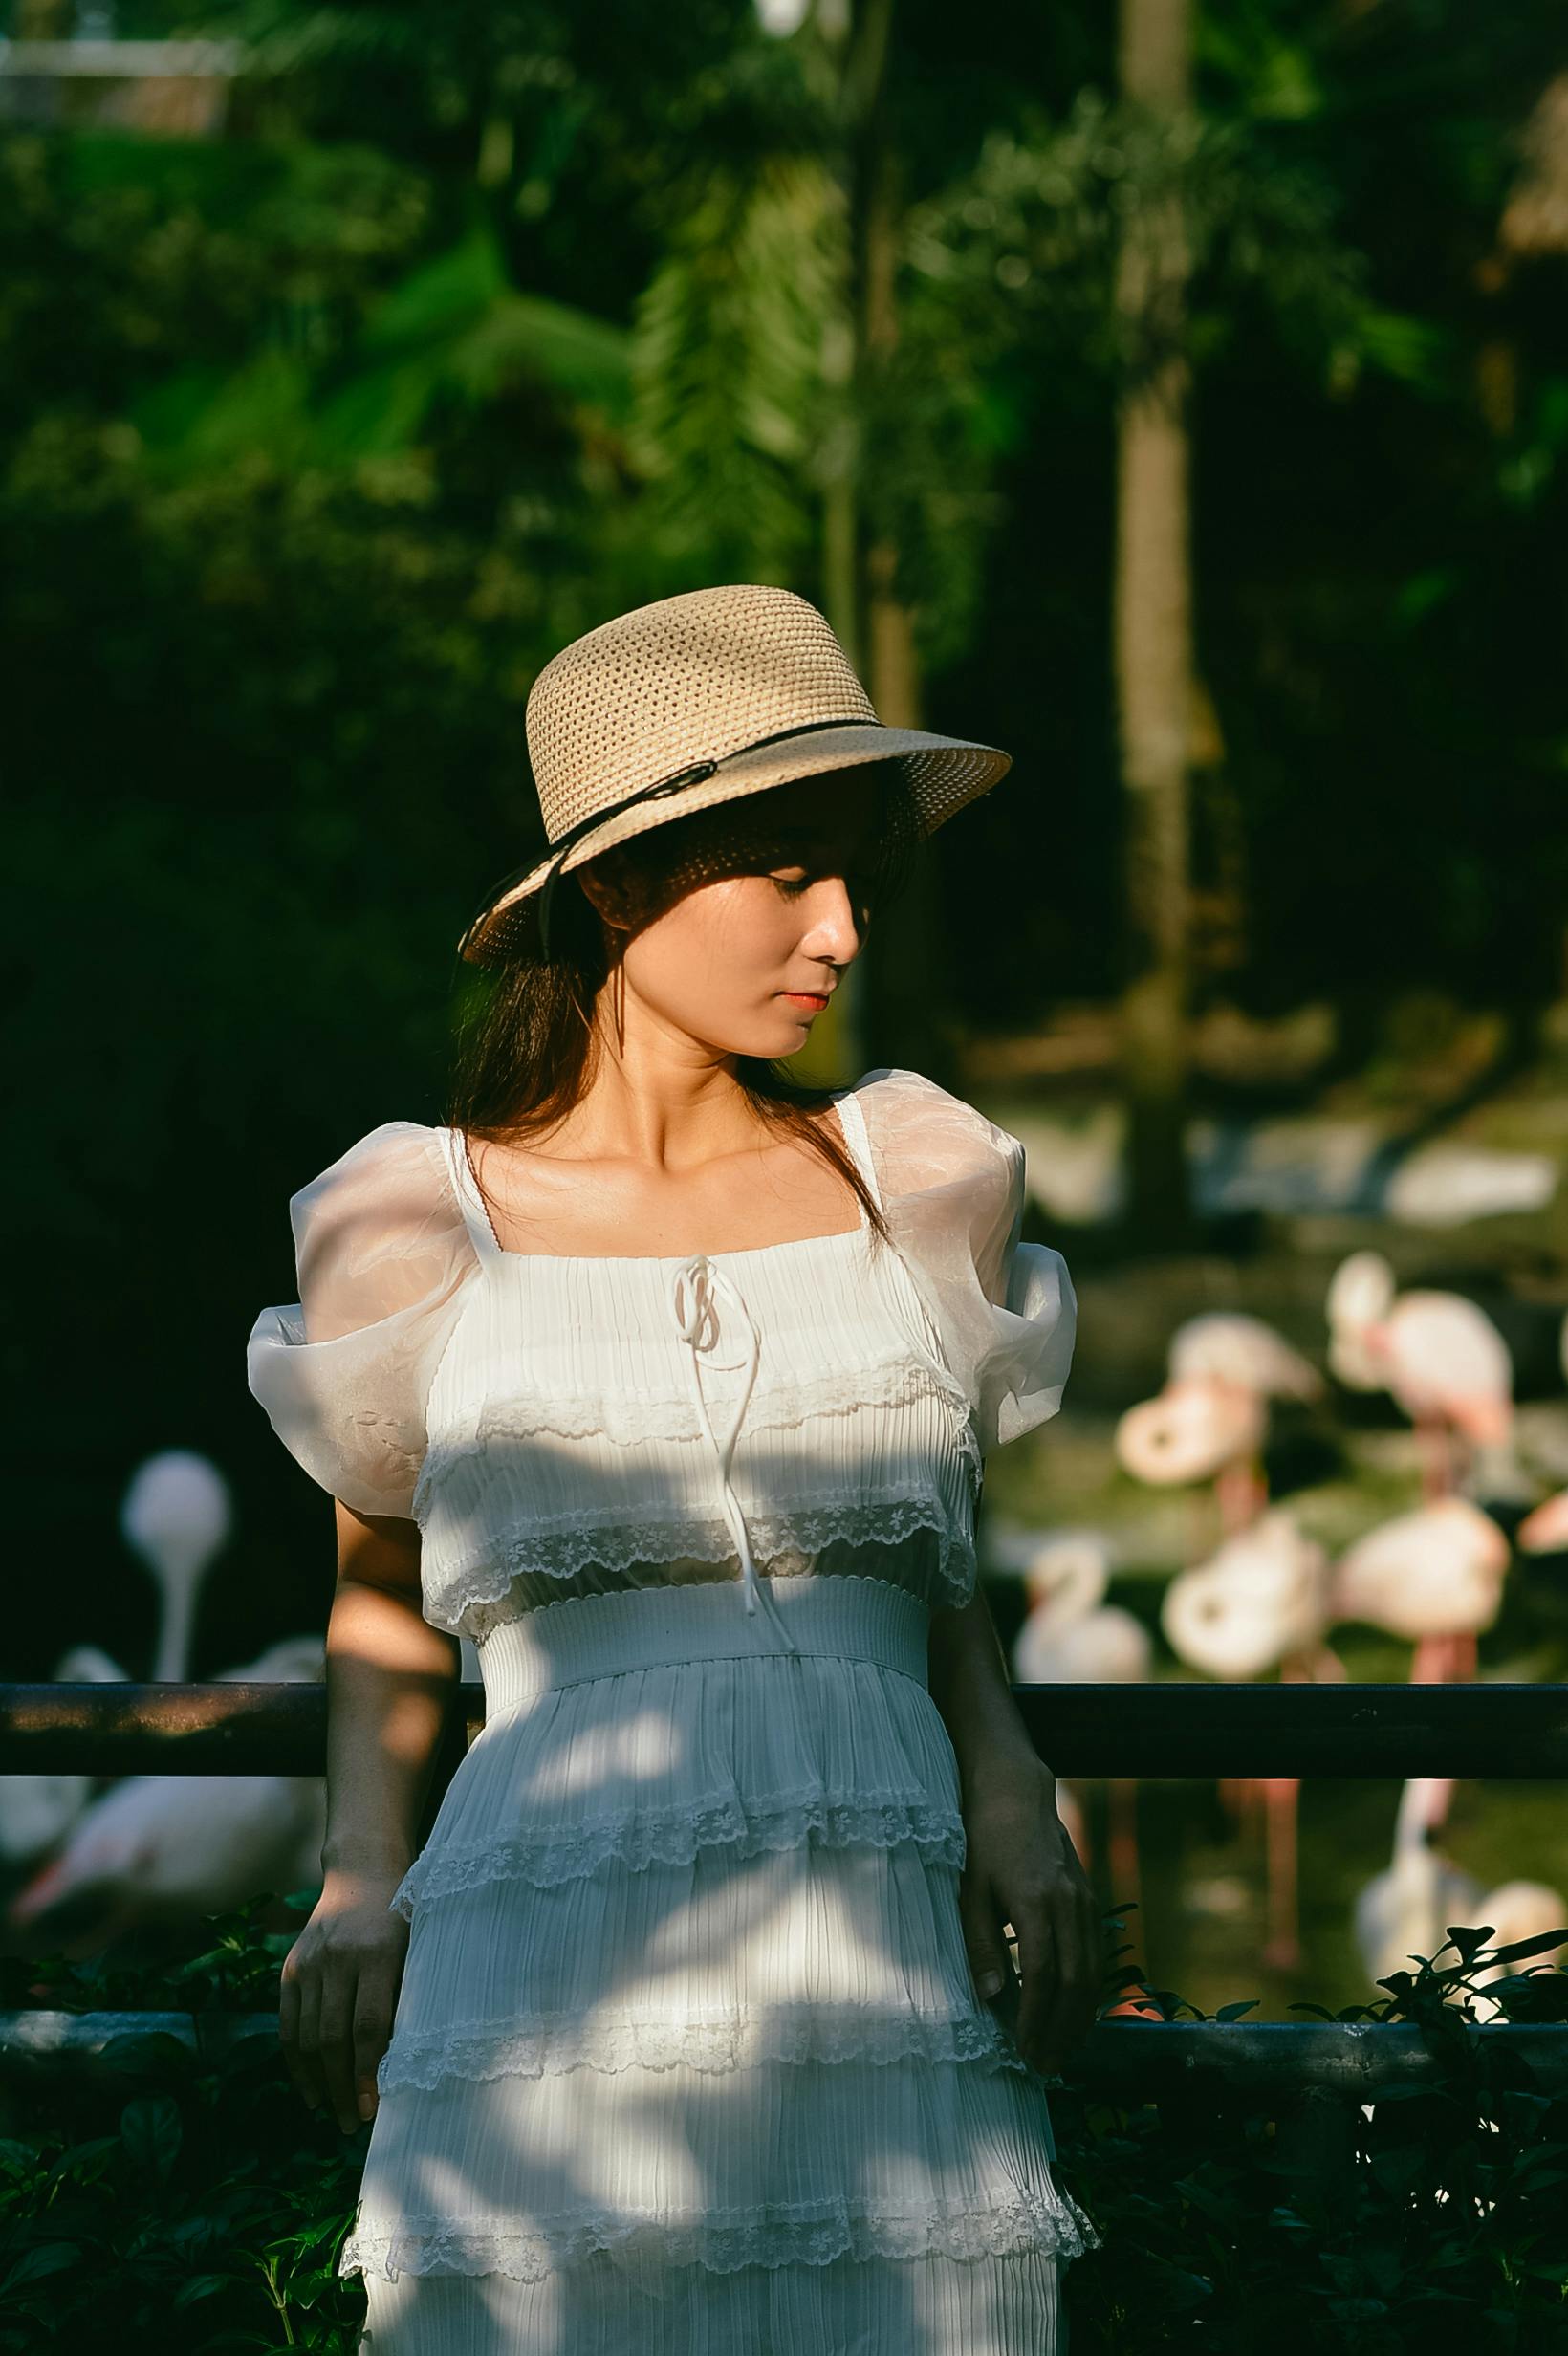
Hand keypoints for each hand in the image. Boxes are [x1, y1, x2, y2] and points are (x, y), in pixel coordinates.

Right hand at [279, 1867, 409, 2134]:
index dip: (369, 2072)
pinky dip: (296, 2062)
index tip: (373, 2109)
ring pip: (307, 2036)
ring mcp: (310, 1962)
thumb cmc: (407, 1919)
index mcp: (378, 1952)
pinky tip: (310, 2090)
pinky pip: (289, 2024)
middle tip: (351, 2124)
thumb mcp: (419, 1947)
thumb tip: (411, 2065)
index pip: (369, 2026)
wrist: (365, 1873)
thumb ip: (411, 1996)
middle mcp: (338, 1957)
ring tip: (333, 2114)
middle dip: (343, 2088)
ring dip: (319, 2083)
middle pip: (333, 2037)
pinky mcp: (291, 1967)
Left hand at [958, 1750, 1098, 2077]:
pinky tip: (1075, 2014)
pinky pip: (1096, 1956)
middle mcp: (1070, 1905)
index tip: (1024, 2052)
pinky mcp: (1090, 1902)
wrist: (1017, 1793)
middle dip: (1062, 2031)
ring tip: (1061, 2054)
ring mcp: (1086, 1903)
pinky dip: (1088, 1992)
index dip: (1035, 2019)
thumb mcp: (970, 1889)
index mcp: (1037, 1902)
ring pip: (1093, 1973)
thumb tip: (994, 1997)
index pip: (1043, 1976)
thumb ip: (981, 1943)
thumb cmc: (983, 1840)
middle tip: (1045, 2068)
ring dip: (1080, 2019)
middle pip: (1076, 1983)